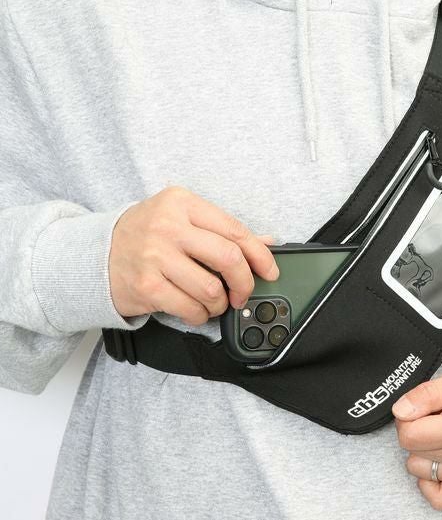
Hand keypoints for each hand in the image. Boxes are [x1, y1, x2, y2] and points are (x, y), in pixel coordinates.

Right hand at [109, 185, 278, 325]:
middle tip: (243, 292)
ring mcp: (154, 256)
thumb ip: (223, 230)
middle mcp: (168, 226)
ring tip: (214, 301)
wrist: (94, 255)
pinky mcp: (146, 286)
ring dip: (220, 303)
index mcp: (182, 203)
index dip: (260, 255)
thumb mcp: (182, 219)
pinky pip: (190, 308)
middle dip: (245, 283)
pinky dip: (201, 315)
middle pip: (229, 258)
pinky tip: (196, 310)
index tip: (269, 271)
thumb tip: (267, 242)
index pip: (235, 230)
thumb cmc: (146, 235)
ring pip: (211, 288)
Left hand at [391, 360, 441, 510]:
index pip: (408, 435)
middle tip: (433, 415)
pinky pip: (439, 498)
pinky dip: (431, 482)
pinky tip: (437, 460)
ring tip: (440, 433)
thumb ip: (428, 395)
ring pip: (420, 471)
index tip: (418, 407)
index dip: (406, 417)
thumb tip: (400, 410)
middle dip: (415, 430)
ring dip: (423, 452)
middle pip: (412, 451)